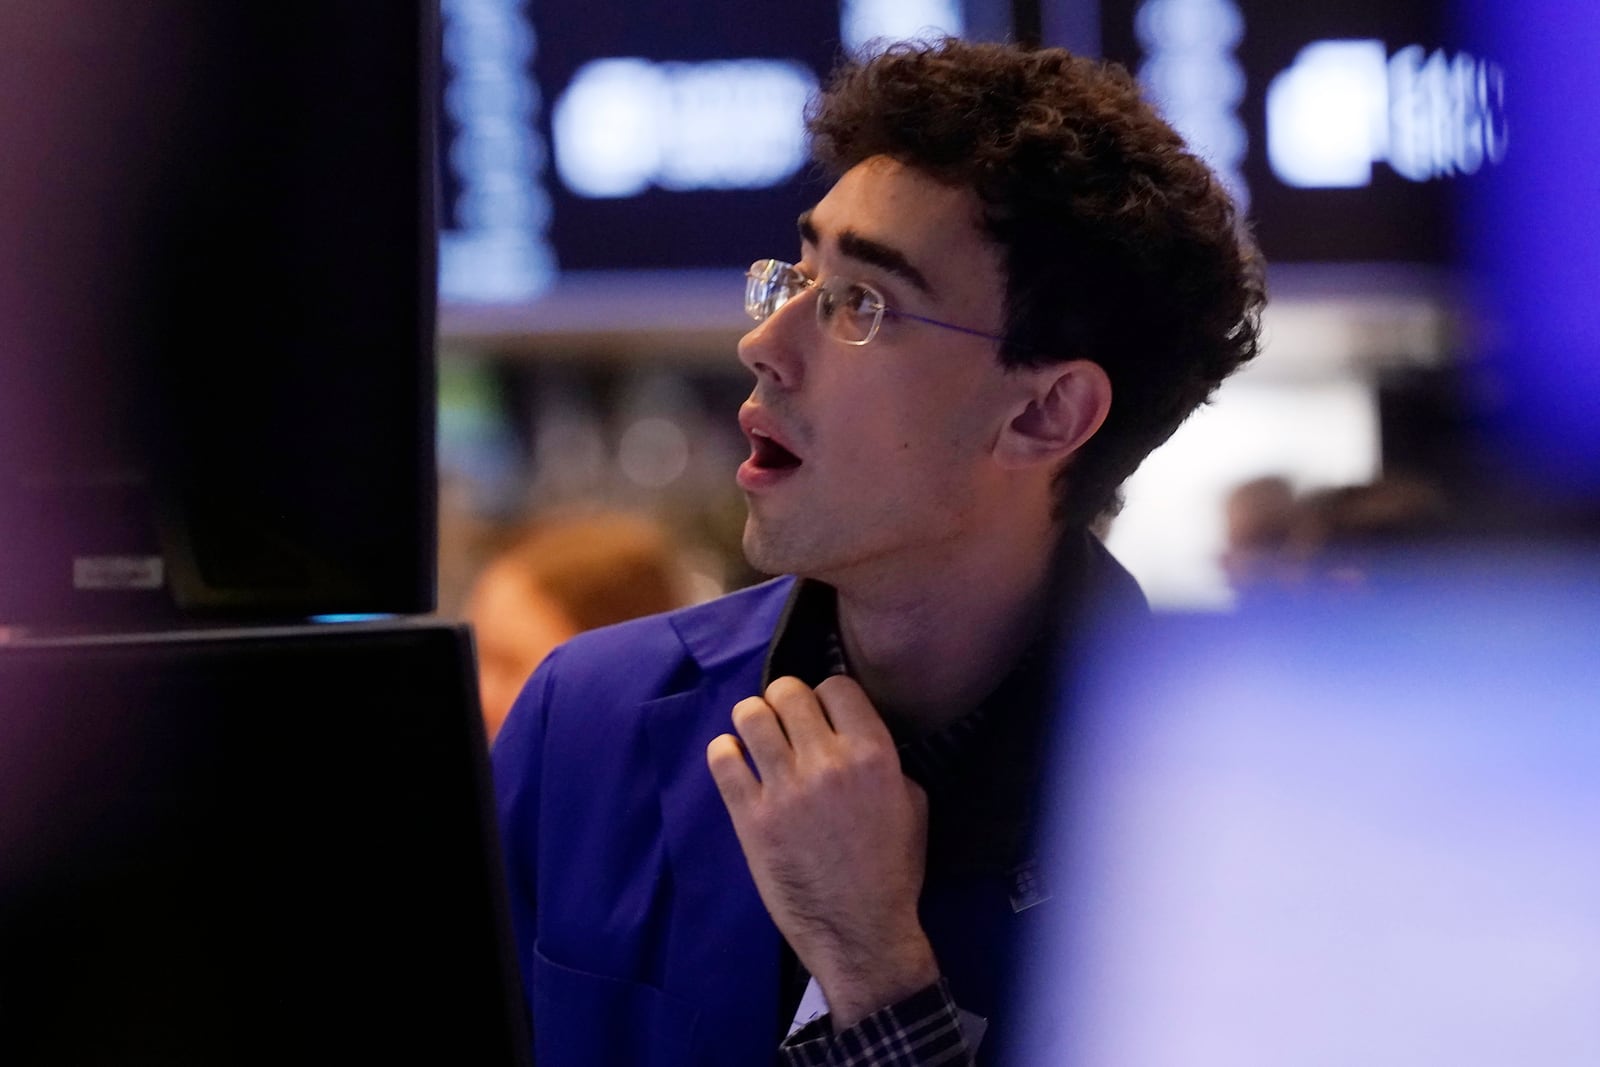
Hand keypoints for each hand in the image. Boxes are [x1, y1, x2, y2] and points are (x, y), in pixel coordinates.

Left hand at [707, 674, 937, 1028]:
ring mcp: (785, 788)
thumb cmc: (891, 869)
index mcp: (873, 754)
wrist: (859, 930)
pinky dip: (726, 753)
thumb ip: (885, 760)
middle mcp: (827, 762)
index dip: (827, 696)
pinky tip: (736, 763)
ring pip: (749, 715)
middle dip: (785, 701)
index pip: (835, 685)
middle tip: (786, 723)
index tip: (823, 715)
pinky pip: (722, 759)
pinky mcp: (750, 817)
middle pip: (788, 691)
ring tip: (758, 738)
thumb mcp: (913, 803)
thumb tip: (852, 734)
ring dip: (752, 719)